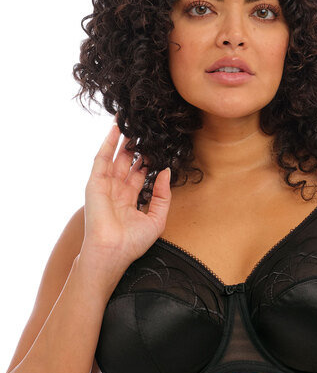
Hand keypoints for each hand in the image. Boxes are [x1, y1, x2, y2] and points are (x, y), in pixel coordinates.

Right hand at [80, 119, 171, 271]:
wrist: (112, 252)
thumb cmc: (132, 243)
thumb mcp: (157, 219)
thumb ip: (162, 195)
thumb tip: (165, 171)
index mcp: (130, 199)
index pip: (141, 173)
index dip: (149, 159)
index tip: (159, 145)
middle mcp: (118, 190)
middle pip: (128, 161)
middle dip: (136, 145)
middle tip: (146, 128)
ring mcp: (106, 185)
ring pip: (115, 156)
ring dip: (123, 139)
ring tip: (131, 120)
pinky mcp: (95, 182)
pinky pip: (102, 158)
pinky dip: (109, 142)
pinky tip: (116, 128)